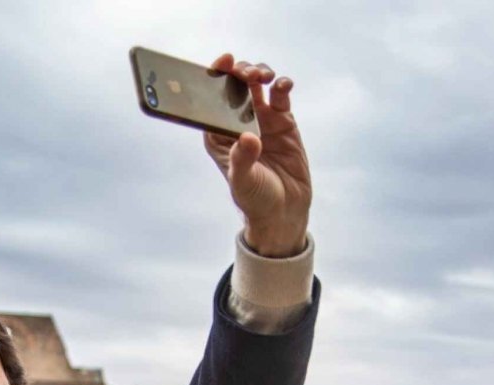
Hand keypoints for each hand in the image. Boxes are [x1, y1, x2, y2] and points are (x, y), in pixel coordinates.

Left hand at [203, 54, 311, 257]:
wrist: (283, 211)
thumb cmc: (255, 199)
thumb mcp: (243, 182)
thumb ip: (243, 160)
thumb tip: (248, 137)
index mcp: (218, 136)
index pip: (210, 100)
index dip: (215, 77)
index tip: (223, 63)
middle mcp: (237, 123)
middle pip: (234, 87)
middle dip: (239, 73)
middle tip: (247, 74)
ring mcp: (261, 120)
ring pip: (257, 85)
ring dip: (259, 73)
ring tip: (263, 77)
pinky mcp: (283, 122)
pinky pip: (280, 96)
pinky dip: (282, 86)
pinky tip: (283, 85)